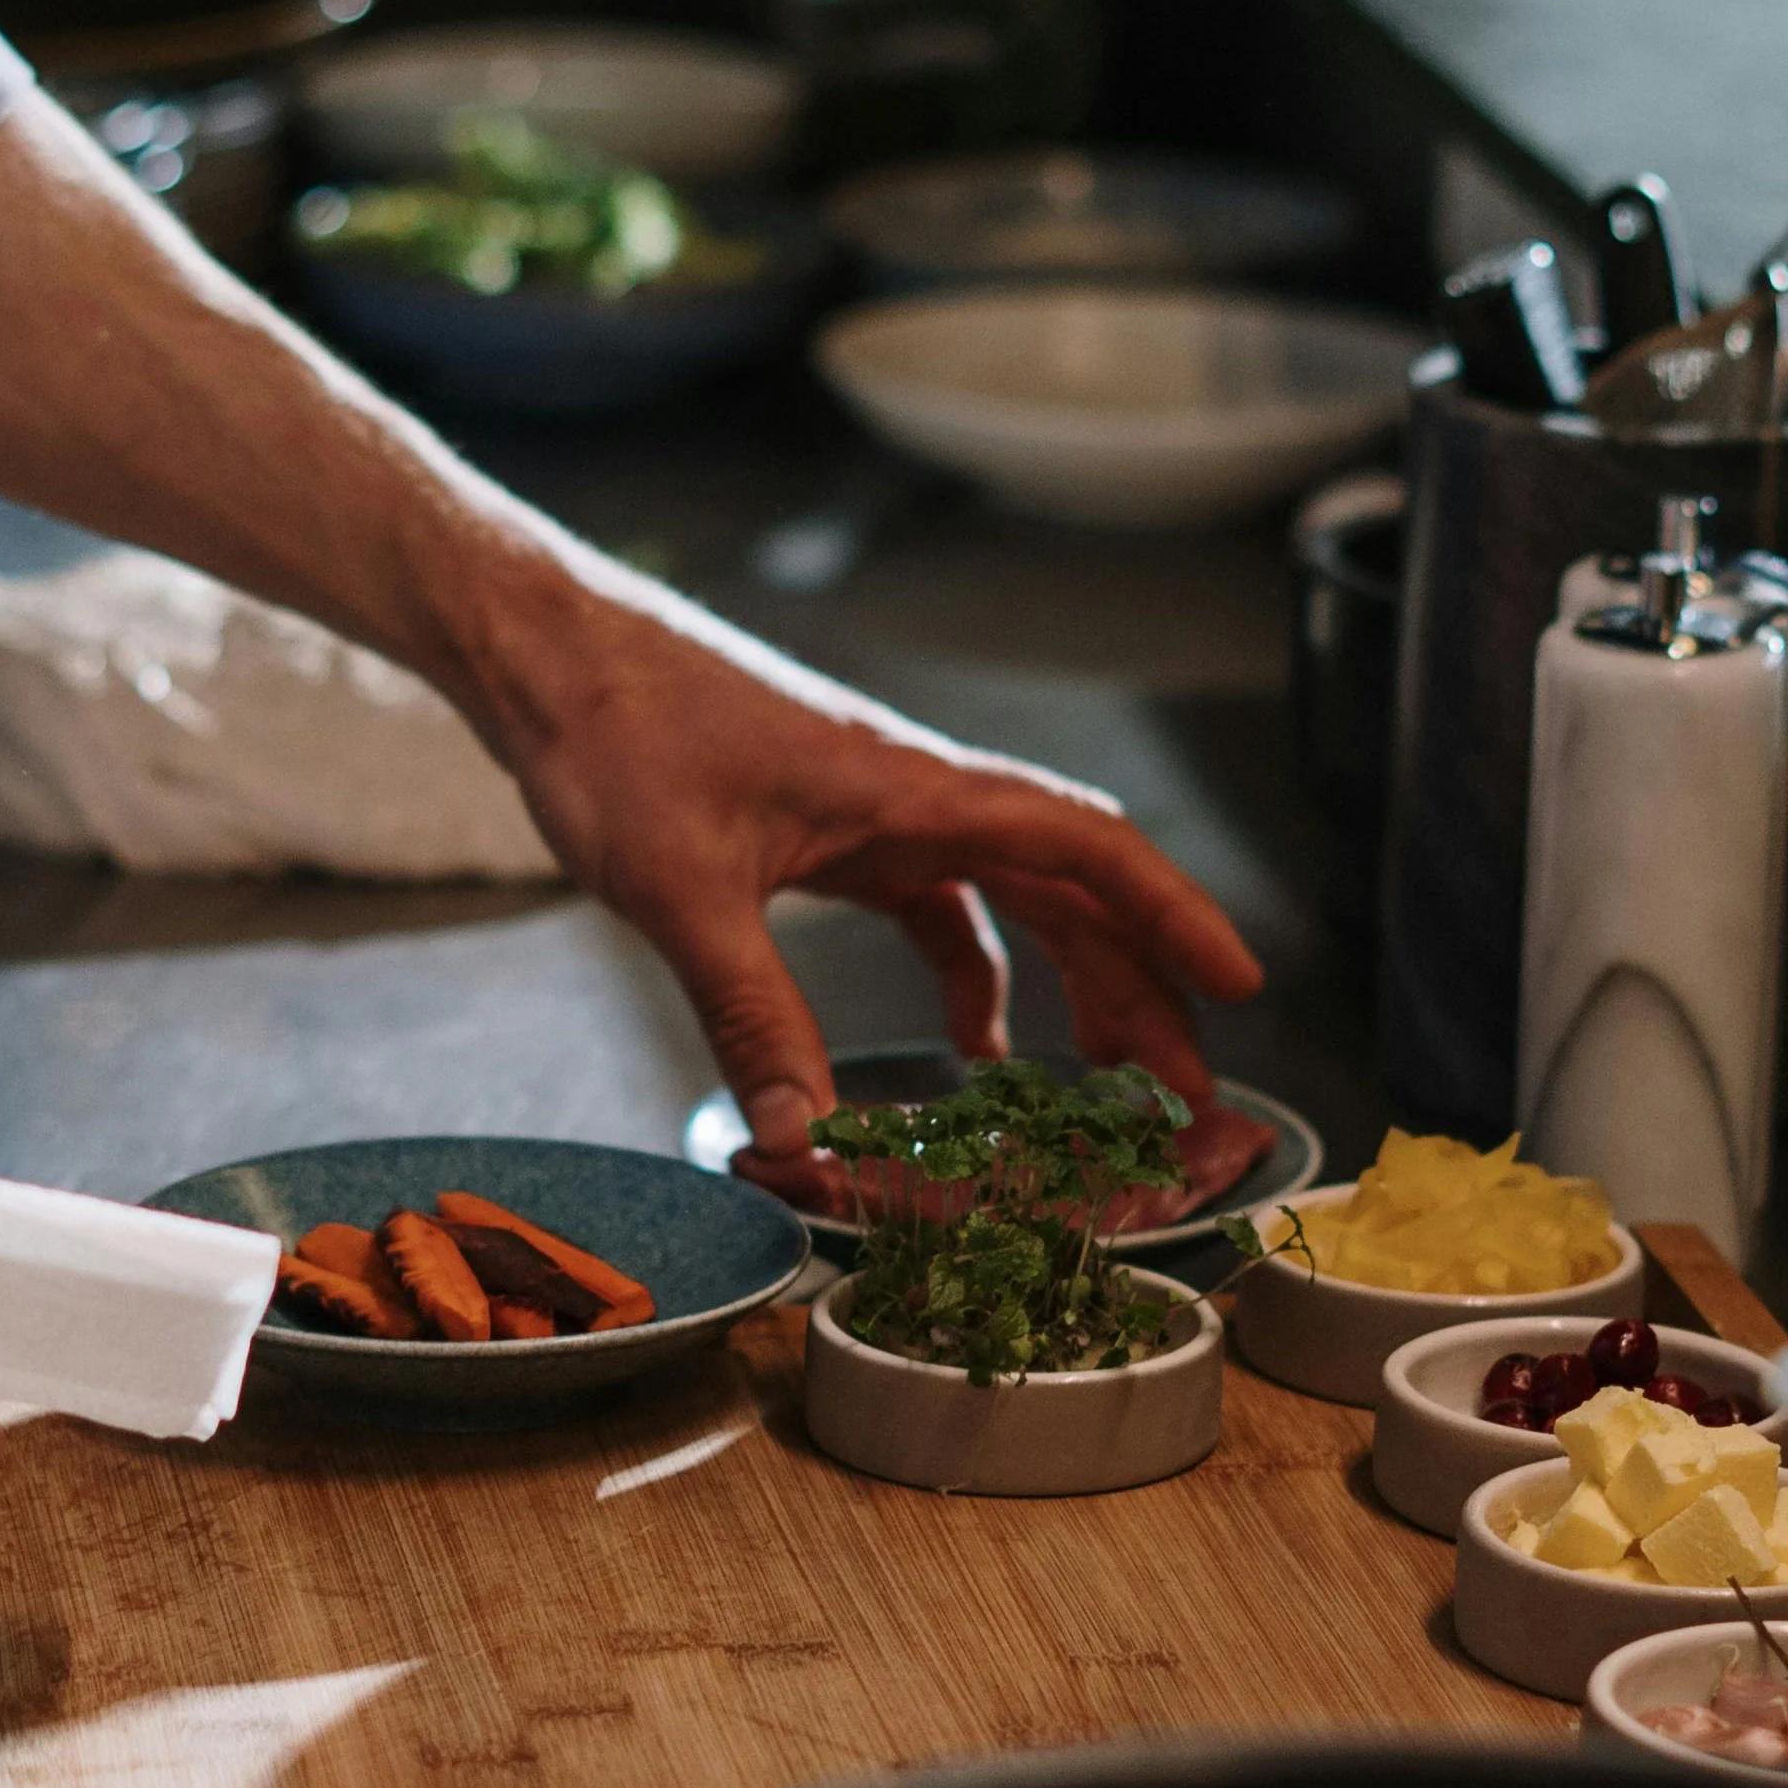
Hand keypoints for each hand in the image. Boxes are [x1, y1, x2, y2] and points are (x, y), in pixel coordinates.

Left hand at [493, 589, 1263, 1155]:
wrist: (547, 653)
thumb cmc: (615, 733)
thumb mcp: (681, 890)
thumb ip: (750, 1014)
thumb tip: (802, 1134)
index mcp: (912, 792)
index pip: (1088, 847)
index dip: (1174, 916)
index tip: (1240, 985)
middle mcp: (917, 796)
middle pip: (1072, 890)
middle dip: (1140, 986)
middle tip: (1184, 1088)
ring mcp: (878, 813)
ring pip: (1013, 901)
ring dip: (1068, 986)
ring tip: (1107, 1083)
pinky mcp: (832, 830)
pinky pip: (937, 907)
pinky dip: (972, 975)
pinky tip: (971, 1049)